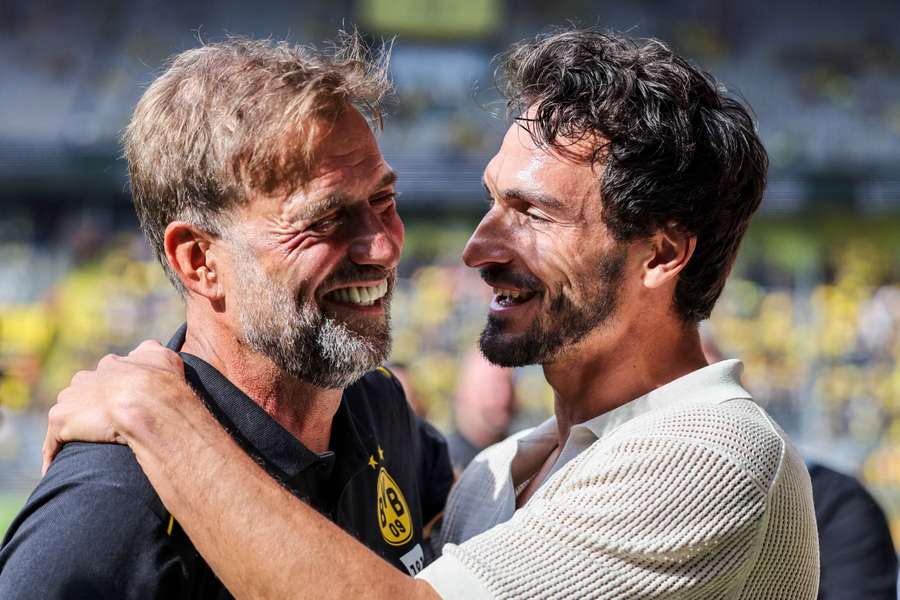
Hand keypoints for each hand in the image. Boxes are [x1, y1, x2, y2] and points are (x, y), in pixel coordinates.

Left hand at [42, 340, 185, 473]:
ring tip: (84, 446)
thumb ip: (154, 351)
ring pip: (68, 412)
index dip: (116, 389)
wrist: (148, 406)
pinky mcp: (62, 419)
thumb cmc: (163, 386)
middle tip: (107, 425)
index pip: (108, 374)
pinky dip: (54, 452)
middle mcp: (89, 377)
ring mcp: (73, 398)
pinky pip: (54, 440)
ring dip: (74, 425)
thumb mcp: (166, 358)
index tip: (124, 403)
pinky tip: (56, 467)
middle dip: (91, 404)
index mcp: (113, 365)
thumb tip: (147, 348)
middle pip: (84, 390)